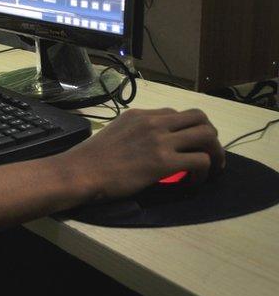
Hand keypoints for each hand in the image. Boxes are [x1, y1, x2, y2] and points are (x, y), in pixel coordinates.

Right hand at [58, 108, 225, 201]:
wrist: (80, 171)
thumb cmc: (89, 159)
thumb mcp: (114, 133)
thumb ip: (134, 132)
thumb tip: (148, 145)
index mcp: (140, 115)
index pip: (176, 114)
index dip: (187, 130)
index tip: (186, 146)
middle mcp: (153, 122)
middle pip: (199, 118)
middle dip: (210, 136)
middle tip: (207, 154)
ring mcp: (160, 141)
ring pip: (207, 136)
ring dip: (215, 153)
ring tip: (211, 169)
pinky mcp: (163, 162)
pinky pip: (200, 161)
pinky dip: (204, 172)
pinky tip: (193, 181)